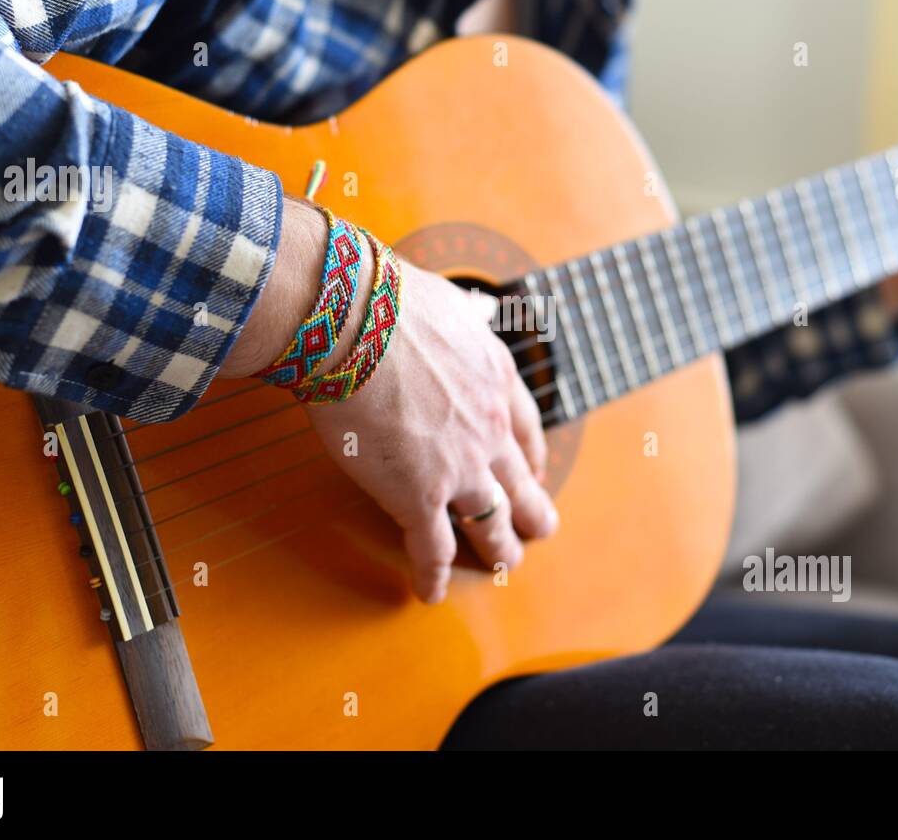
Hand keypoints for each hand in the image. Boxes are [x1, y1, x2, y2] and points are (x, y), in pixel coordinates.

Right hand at [306, 263, 558, 602]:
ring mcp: (459, 469)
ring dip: (500, 549)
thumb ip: (468, 318)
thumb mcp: (450, 304)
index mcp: (497, 381)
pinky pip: (432, 548)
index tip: (534, 472)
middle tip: (540, 529)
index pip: (526, 430)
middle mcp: (489, 429)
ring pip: (492, 523)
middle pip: (521, 483)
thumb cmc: (391, 305)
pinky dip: (432, 575)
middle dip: (532, 511)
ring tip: (504, 566)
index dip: (533, 458)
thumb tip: (477, 311)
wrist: (357, 324)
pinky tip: (429, 592)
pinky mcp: (418, 497)